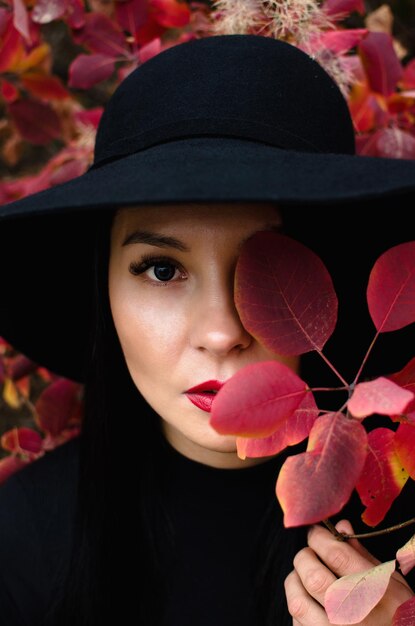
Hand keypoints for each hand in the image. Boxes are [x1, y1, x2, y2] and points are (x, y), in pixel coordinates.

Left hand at [284, 519, 413, 624]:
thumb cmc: (396, 612)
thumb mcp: (390, 581)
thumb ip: (362, 554)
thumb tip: (340, 526)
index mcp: (375, 592)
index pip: (337, 555)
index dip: (320, 538)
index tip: (315, 532)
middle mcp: (355, 615)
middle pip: (313, 577)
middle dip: (304, 557)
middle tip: (308, 554)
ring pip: (298, 602)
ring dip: (295, 581)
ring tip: (302, 575)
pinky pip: (297, 622)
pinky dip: (298, 606)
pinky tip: (308, 600)